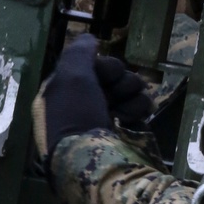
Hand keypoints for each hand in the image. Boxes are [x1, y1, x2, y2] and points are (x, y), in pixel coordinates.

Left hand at [32, 35, 152, 162]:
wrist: (98, 164)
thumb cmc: (77, 117)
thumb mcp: (71, 77)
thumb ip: (79, 52)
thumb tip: (90, 39)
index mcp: (63, 93)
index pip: (89, 65)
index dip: (100, 67)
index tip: (102, 76)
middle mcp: (83, 105)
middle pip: (112, 75)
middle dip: (119, 80)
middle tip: (115, 94)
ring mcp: (106, 119)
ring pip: (129, 88)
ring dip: (132, 94)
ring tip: (125, 111)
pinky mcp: (128, 132)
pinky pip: (141, 107)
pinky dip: (140, 109)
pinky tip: (134, 120)